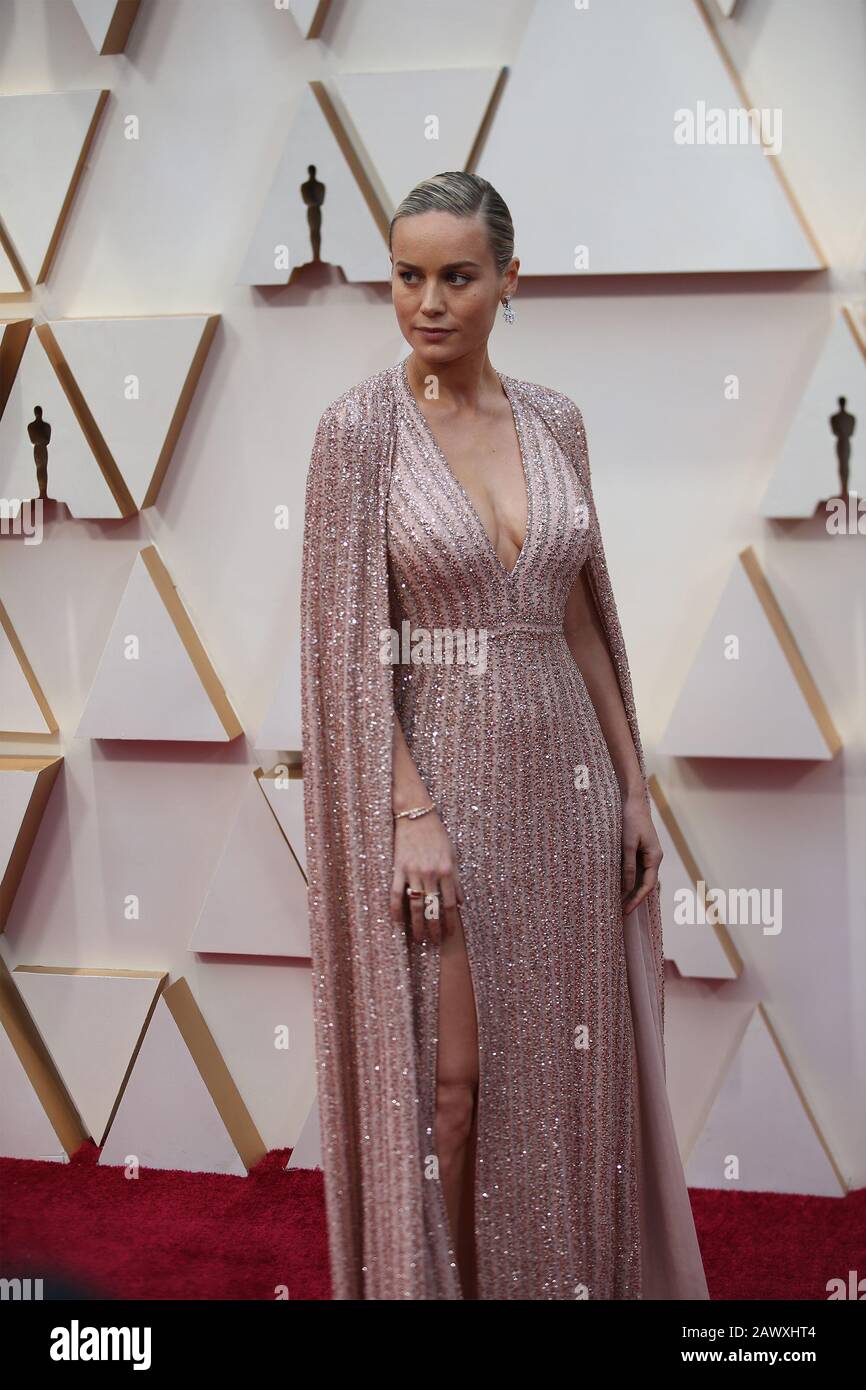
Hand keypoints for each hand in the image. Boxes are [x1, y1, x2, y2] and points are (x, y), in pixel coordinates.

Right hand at [390, 810, 464, 944]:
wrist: (416, 815)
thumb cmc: (436, 835)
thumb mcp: (453, 855)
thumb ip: (456, 880)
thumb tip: (460, 903)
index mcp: (447, 871)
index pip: (449, 905)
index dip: (449, 922)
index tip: (448, 934)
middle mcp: (431, 874)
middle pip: (433, 909)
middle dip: (434, 929)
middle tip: (434, 943)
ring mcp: (413, 872)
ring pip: (415, 905)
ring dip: (417, 925)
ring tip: (418, 939)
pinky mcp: (398, 868)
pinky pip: (396, 893)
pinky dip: (396, 909)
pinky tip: (397, 923)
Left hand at [620, 790, 662, 915]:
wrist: (632, 800)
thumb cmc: (631, 820)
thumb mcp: (627, 844)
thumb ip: (628, 866)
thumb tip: (627, 888)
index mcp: (655, 857)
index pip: (648, 885)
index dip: (638, 899)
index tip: (627, 910)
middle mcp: (653, 857)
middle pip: (645, 883)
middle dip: (634, 898)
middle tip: (620, 912)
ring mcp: (646, 854)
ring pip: (639, 877)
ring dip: (630, 889)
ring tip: (617, 903)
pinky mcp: (638, 849)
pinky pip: (634, 868)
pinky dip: (627, 878)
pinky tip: (617, 885)